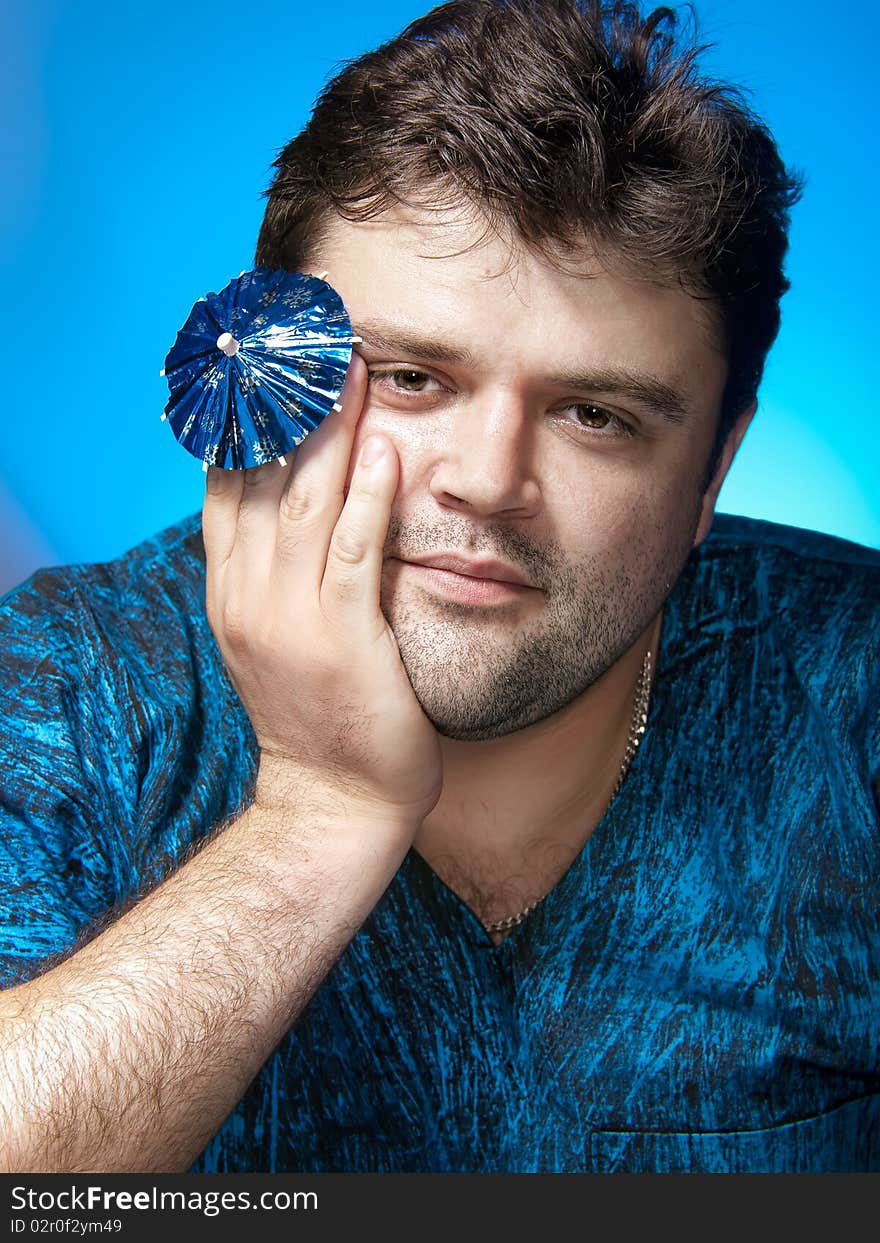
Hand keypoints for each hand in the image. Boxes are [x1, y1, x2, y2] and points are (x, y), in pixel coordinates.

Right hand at [202, 354, 442, 823]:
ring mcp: (290, 617)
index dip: (245, 415)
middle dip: (284, 400)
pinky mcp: (342, 639)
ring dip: (328, 430)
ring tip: (348, 366)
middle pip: (260, 476)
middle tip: (308, 334)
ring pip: (303, 502)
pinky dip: (367, 499)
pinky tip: (382, 450)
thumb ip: (277, 567)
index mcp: (232, 588)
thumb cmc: (316, 713)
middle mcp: (248, 594)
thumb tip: (301, 496)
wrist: (332, 800)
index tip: (266, 357)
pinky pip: (354, 555)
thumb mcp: (277, 633)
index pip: (225, 482)